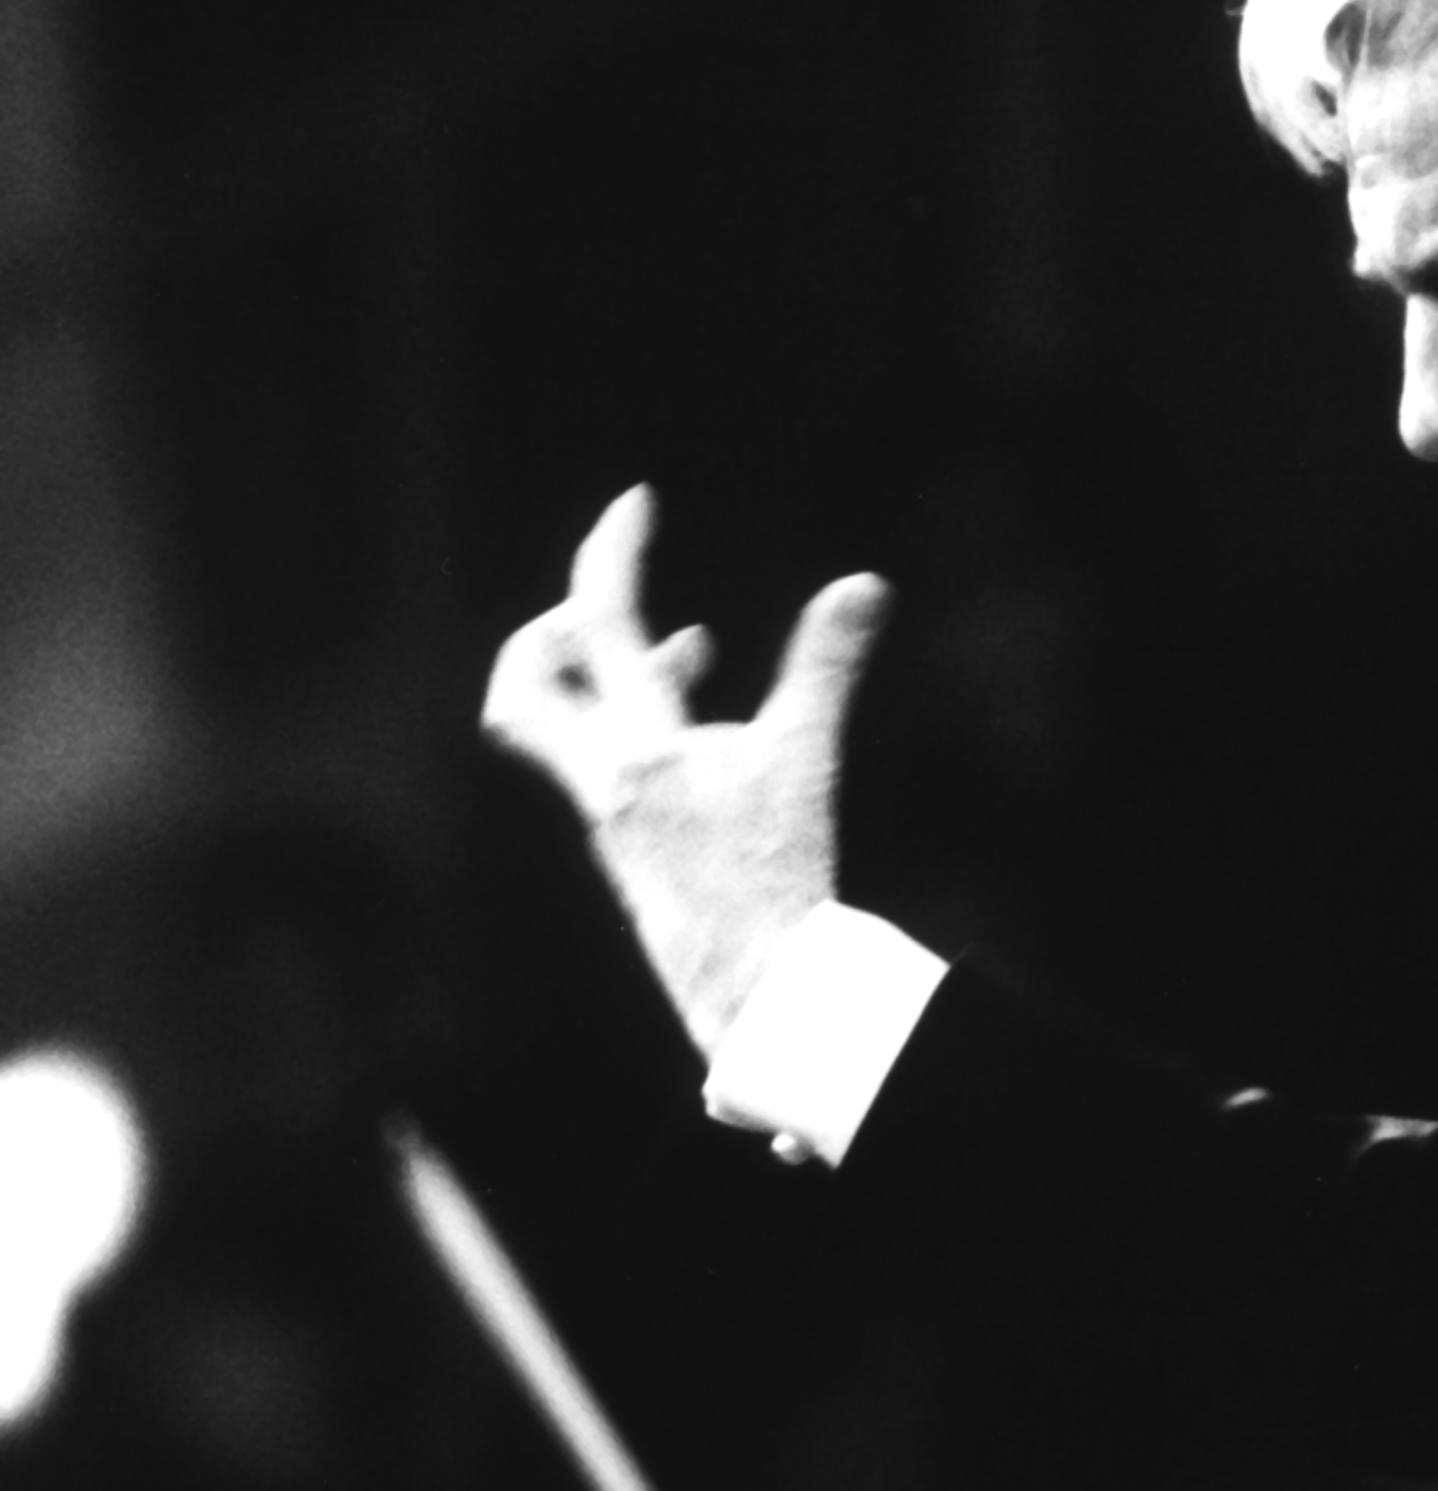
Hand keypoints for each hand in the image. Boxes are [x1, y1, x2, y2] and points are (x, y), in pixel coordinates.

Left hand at [482, 486, 891, 1056]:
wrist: (755, 987)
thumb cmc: (776, 875)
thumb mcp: (805, 758)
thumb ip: (825, 666)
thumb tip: (864, 583)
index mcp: (638, 746)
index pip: (599, 623)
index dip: (610, 551)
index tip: (636, 503)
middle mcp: (603, 780)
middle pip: (519, 690)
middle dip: (549, 633)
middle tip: (608, 608)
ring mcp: (608, 818)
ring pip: (558, 730)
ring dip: (606, 679)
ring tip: (689, 654)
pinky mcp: (629, 848)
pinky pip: (607, 767)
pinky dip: (642, 729)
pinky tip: (708, 739)